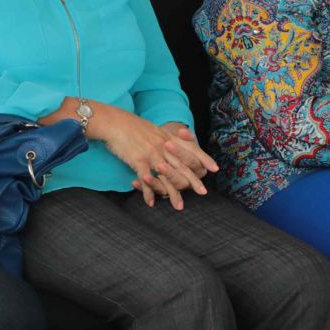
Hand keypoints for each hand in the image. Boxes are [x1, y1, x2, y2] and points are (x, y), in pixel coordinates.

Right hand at [97, 108, 216, 208]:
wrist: (114, 123)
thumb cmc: (133, 127)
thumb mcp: (154, 130)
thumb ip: (167, 138)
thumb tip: (177, 142)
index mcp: (169, 138)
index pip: (191, 149)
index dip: (204, 158)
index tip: (215, 168)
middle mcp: (163, 146)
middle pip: (182, 166)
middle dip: (194, 181)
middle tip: (203, 192)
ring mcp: (152, 154)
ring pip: (166, 177)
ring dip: (173, 194)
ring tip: (180, 207)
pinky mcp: (138, 160)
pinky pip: (146, 180)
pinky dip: (148, 193)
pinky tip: (151, 203)